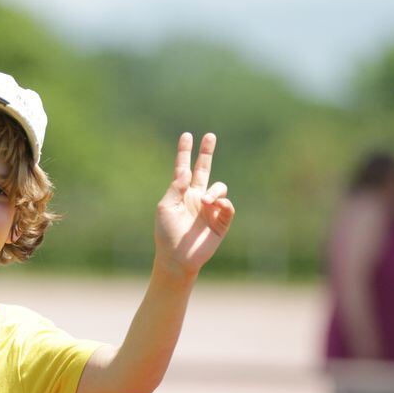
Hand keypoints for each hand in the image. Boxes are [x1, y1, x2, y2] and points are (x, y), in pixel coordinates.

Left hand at [154, 133, 234, 277]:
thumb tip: (185, 171)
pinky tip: (216, 205)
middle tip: (210, 135)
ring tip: (207, 200)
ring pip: (219, 188)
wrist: (177, 257)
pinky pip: (228, 207)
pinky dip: (224, 203)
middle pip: (204, 169)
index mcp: (181, 192)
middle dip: (207, 152)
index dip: (185, 152)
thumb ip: (176, 188)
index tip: (187, 135)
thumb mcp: (165, 207)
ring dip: (215, 191)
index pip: (183, 167)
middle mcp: (196, 197)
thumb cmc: (166, 233)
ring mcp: (209, 208)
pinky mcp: (220, 221)